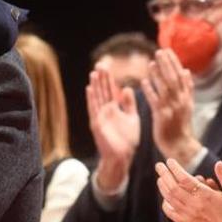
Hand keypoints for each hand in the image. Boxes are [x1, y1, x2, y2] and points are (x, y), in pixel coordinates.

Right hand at [86, 68, 139, 190]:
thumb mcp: (132, 117)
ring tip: (94, 73)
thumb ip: (129, 104)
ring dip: (95, 85)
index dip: (109, 79)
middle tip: (100, 64)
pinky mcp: (97, 124)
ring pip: (97, 97)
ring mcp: (100, 117)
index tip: (107, 66)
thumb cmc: (127, 140)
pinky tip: (89, 88)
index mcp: (113, 109)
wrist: (123, 157)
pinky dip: (91, 99)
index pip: (110, 90)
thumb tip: (127, 88)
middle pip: (103, 91)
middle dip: (101, 78)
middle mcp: (105, 111)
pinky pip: (93, 109)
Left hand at [141, 49, 200, 165]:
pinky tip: (143, 82)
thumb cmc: (180, 125)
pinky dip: (150, 90)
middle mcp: (181, 101)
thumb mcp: (187, 105)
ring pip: (166, 88)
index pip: (181, 76)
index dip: (174, 62)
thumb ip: (186, 88)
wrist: (180, 146)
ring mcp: (172, 108)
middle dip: (167, 64)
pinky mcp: (162, 116)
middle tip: (159, 51)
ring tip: (151, 63)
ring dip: (159, 74)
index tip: (168, 50)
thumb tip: (186, 70)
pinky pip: (155, 101)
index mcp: (187, 97)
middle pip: (174, 79)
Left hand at [156, 158, 221, 221]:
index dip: (175, 168)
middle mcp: (193, 204)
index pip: (184, 178)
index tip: (170, 161)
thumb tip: (218, 162)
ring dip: (162, 186)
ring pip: (169, 197)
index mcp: (204, 195)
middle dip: (164, 174)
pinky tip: (165, 196)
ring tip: (160, 177)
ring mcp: (187, 214)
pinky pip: (169, 211)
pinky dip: (165, 202)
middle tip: (159, 165)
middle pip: (172, 186)